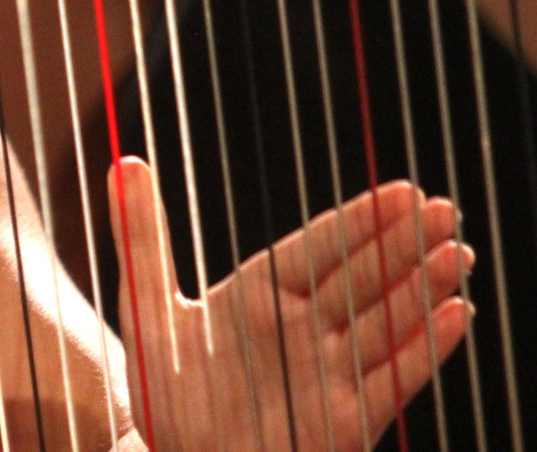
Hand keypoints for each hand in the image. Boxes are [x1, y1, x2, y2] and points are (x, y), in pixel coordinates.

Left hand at [110, 157, 471, 451]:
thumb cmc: (167, 390)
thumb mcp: (146, 307)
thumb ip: (142, 236)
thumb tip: (125, 162)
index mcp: (262, 295)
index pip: (319, 249)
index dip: (360, 222)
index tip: (400, 190)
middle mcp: (302, 329)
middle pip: (361, 279)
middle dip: (401, 246)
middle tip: (442, 210)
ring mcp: (326, 372)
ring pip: (384, 323)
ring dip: (421, 290)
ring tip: (456, 253)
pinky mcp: (344, 420)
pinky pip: (389, 380)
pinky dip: (423, 349)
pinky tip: (455, 316)